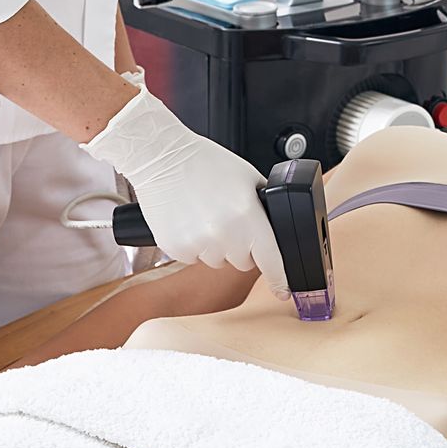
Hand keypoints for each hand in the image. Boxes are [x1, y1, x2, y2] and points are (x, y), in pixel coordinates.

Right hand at [83, 89, 288, 297]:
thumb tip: (276, 225)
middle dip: (242, 247)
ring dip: (217, 246)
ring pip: (218, 261)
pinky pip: (194, 258)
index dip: (280, 279)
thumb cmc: (204, 162)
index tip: (283, 290)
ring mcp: (198, 243)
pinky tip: (189, 220)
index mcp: (248, 216)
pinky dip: (194, 245)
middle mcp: (224, 234)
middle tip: (229, 220)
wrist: (163, 157)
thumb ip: (265, 204)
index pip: (272, 261)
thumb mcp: (249, 176)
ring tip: (206, 216)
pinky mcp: (176, 248)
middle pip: (244, 262)